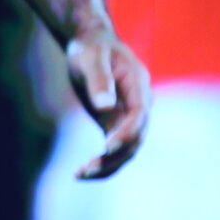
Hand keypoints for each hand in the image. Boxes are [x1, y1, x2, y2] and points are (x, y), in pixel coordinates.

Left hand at [65, 35, 149, 178]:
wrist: (93, 44)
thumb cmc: (92, 47)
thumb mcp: (91, 56)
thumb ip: (99, 78)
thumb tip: (105, 105)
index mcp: (138, 84)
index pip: (139, 113)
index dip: (127, 131)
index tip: (108, 145)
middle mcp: (139, 104)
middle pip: (136, 138)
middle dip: (115, 156)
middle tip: (88, 169)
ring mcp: (128, 117)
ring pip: (126, 149)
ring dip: (108, 165)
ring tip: (80, 174)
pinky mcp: (114, 124)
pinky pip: (114, 150)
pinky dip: (102, 163)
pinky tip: (81, 173)